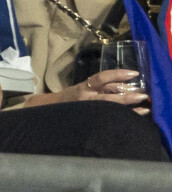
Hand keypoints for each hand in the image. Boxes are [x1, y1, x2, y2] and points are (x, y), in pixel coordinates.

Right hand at [27, 69, 149, 114]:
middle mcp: (85, 96)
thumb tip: (117, 84)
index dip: (117, 74)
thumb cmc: (65, 101)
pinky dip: (120, 116)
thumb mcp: (77, 90)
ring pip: (109, 105)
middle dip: (127, 93)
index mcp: (82, 86)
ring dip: (127, 106)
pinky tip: (132, 118)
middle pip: (108, 93)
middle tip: (143, 94)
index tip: (133, 73)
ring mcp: (87, 107)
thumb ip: (93, 87)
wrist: (48, 112)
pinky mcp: (88, 117)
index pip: (100, 78)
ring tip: (143, 108)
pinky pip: (106, 115)